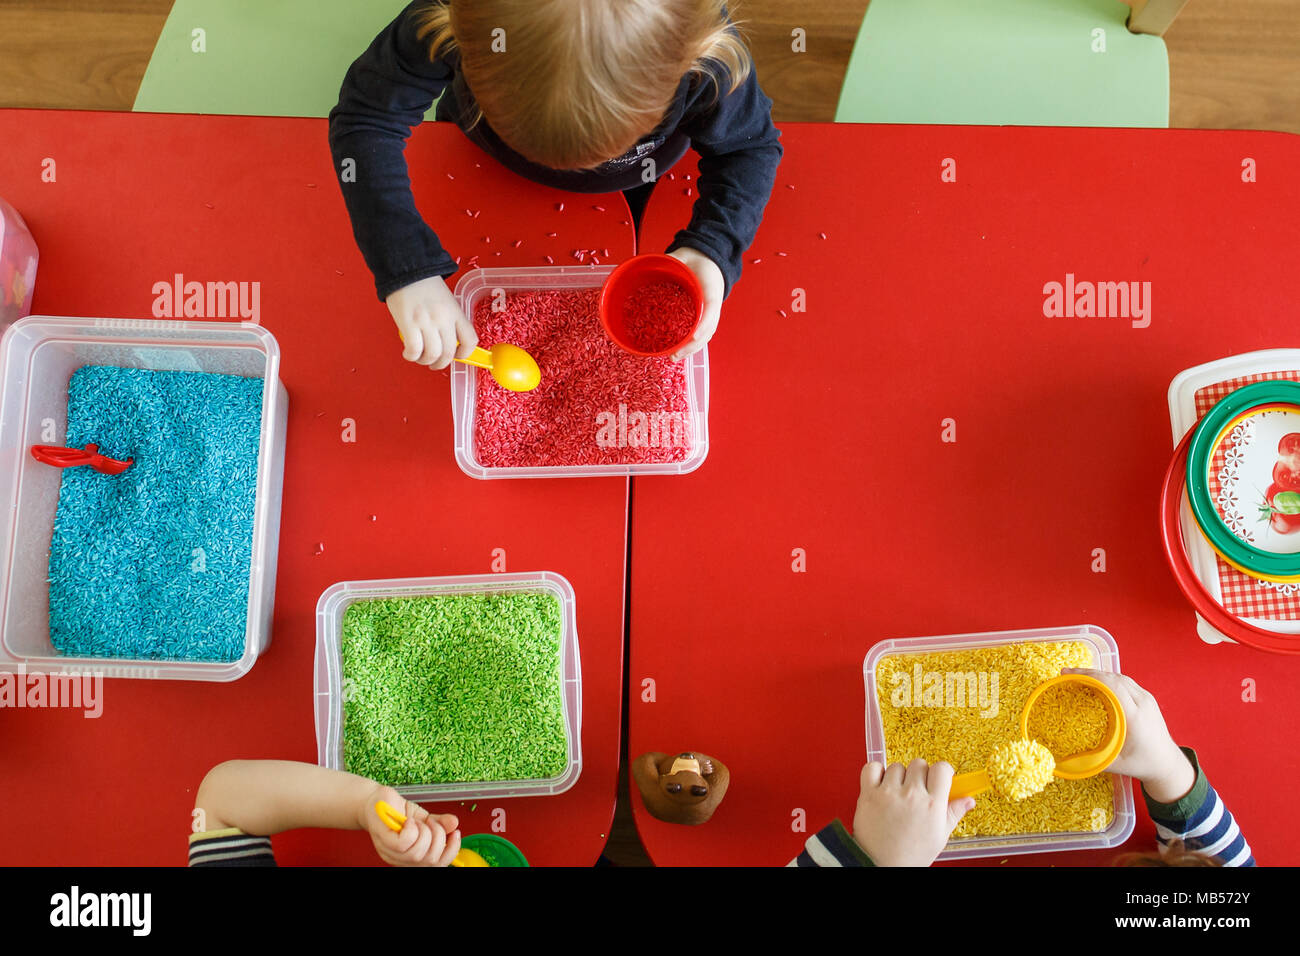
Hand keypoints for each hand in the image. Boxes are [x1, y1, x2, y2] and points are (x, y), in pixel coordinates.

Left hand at [360, 787, 460, 866]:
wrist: (374, 800)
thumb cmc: (395, 810)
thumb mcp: (423, 817)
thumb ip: (438, 823)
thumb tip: (454, 823)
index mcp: (413, 856)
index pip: (438, 865)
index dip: (451, 851)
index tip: (456, 834)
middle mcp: (401, 859)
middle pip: (429, 860)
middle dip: (439, 837)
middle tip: (433, 822)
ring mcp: (391, 852)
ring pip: (417, 853)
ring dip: (424, 832)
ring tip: (418, 821)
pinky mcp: (384, 840)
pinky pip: (404, 843)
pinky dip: (411, 829)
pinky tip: (408, 820)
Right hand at [385, 275, 477, 369]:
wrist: (406, 269)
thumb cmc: (424, 284)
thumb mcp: (446, 300)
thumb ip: (449, 320)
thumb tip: (448, 342)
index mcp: (455, 312)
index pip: (470, 339)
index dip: (466, 354)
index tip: (458, 357)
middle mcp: (443, 318)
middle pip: (449, 352)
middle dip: (442, 363)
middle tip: (435, 363)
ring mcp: (426, 322)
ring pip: (432, 354)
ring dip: (425, 361)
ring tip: (420, 358)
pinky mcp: (408, 324)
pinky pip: (414, 350)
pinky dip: (412, 356)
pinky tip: (409, 353)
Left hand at [666, 247, 723, 361]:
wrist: (709, 260)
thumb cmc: (697, 260)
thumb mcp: (684, 255)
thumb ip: (672, 260)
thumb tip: (654, 264)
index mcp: (711, 287)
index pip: (711, 308)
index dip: (703, 324)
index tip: (694, 336)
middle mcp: (713, 304)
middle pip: (707, 329)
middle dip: (692, 344)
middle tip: (676, 354)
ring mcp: (710, 312)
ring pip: (705, 335)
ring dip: (691, 349)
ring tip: (675, 357)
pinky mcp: (705, 317)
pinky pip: (701, 334)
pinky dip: (691, 345)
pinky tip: (680, 352)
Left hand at [851, 760, 973, 865]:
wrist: (881, 865)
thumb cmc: (911, 855)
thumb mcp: (939, 836)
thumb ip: (954, 814)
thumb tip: (969, 800)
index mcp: (933, 805)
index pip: (942, 768)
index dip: (941, 772)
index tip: (938, 778)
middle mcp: (912, 795)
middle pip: (919, 764)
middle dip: (919, 775)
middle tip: (916, 790)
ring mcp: (889, 793)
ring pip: (897, 766)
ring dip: (898, 777)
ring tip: (897, 795)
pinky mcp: (868, 794)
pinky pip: (872, 767)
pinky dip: (875, 772)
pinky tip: (880, 785)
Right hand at [1062, 668, 1194, 801]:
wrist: (1168, 763)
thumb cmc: (1142, 764)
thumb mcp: (1116, 764)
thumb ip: (1092, 760)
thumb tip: (1065, 759)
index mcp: (1136, 716)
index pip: (1112, 686)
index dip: (1090, 677)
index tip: (1069, 675)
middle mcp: (1143, 703)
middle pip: (1114, 678)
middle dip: (1089, 673)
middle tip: (1067, 673)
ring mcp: (1147, 699)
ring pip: (1120, 677)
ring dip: (1099, 674)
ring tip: (1078, 675)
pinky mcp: (1147, 698)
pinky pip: (1126, 682)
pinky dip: (1108, 678)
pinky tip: (1096, 682)